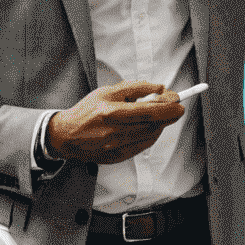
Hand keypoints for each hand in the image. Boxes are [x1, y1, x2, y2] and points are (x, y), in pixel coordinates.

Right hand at [46, 80, 184, 164]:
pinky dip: (151, 135)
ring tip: (160, 114)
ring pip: (150, 136)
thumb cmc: (87, 111)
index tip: (178, 100)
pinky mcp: (117, 157)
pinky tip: (150, 127)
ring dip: (161, 124)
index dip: (167, 106)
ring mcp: (115, 147)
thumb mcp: (107, 91)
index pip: (148, 111)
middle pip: (152, 124)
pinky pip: (142, 146)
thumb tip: (159, 87)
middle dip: (169, 114)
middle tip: (177, 107)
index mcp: (110, 112)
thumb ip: (135, 88)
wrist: (66, 136)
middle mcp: (113, 132)